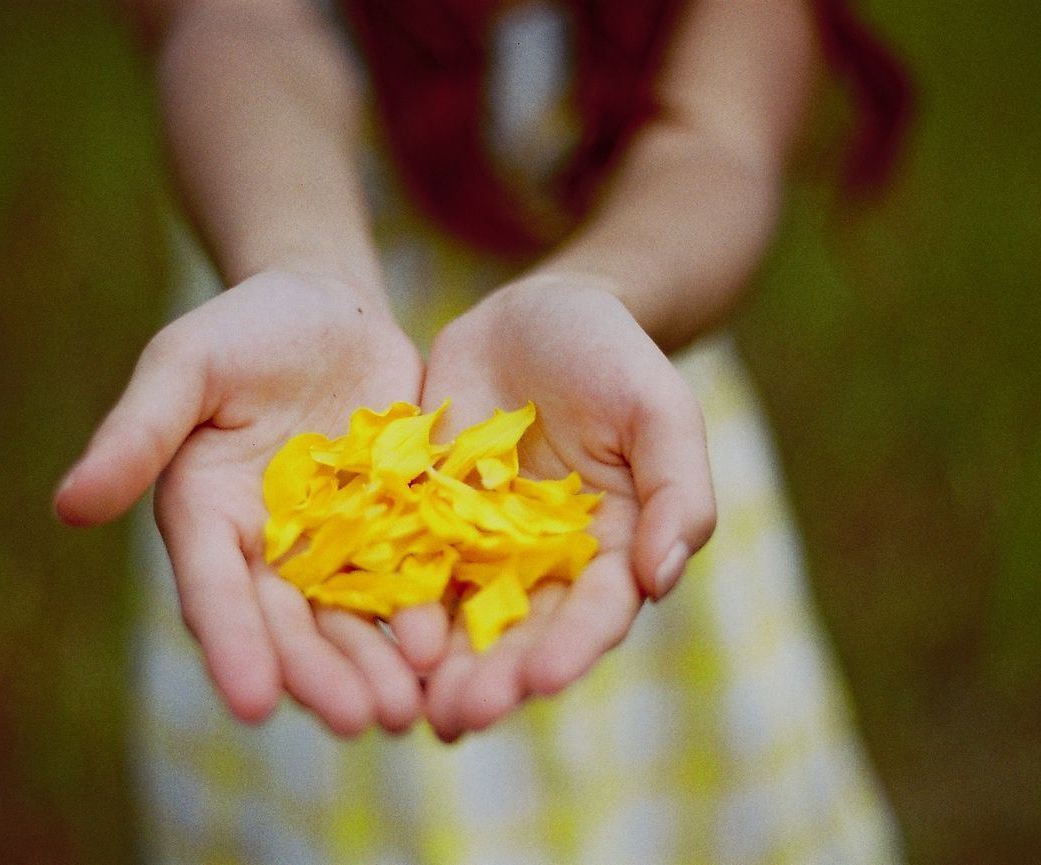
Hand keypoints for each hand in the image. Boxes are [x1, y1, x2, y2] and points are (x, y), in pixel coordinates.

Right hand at [54, 272, 444, 734]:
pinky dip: (427, 615)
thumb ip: (138, 432)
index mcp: (208, 518)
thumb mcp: (186, 365)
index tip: (252, 705)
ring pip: (354, 618)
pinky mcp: (400, 526)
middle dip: (320, 676)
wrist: (333, 310)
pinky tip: (449, 648)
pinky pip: (413, 578)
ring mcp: (338, 543)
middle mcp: (269, 547)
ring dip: (377, 666)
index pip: (215, 593)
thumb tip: (68, 506)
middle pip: (291, 624)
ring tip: (406, 710)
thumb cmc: (245, 330)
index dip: (233, 647)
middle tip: (356, 722)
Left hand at [418, 277, 716, 740]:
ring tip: (411, 704)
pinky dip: (388, 603)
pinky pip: (403, 565)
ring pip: (457, 617)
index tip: (544, 681)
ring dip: (436, 664)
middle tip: (461, 715)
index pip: (596, 611)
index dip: (572, 648)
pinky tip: (364, 638)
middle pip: (520, 632)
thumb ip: (677, 489)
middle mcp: (542, 563)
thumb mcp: (659, 409)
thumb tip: (662, 579)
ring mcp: (479, 544)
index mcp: (609, 547)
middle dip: (493, 676)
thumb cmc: (612, 356)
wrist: (534, 313)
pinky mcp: (424, 518)